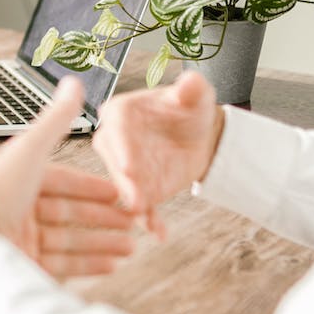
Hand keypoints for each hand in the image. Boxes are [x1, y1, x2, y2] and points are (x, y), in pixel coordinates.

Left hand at [0, 77, 136, 277]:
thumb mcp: (31, 149)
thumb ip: (56, 120)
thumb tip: (73, 82)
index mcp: (17, 180)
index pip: (61, 182)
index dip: (92, 187)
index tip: (119, 193)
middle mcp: (17, 210)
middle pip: (68, 213)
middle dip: (103, 218)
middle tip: (133, 221)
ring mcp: (20, 240)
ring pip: (70, 241)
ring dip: (103, 243)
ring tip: (131, 247)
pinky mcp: (23, 266)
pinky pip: (63, 266)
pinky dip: (89, 265)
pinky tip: (112, 265)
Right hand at [92, 70, 224, 240]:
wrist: (199, 136)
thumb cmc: (190, 109)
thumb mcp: (195, 96)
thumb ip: (192, 89)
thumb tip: (191, 81)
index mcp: (121, 112)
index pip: (116, 128)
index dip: (122, 147)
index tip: (129, 166)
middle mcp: (115, 141)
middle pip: (115, 162)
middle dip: (124, 181)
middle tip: (134, 198)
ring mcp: (124, 168)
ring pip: (125, 187)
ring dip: (134, 203)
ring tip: (146, 216)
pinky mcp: (139, 189)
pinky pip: (142, 205)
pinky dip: (149, 219)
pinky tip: (159, 232)